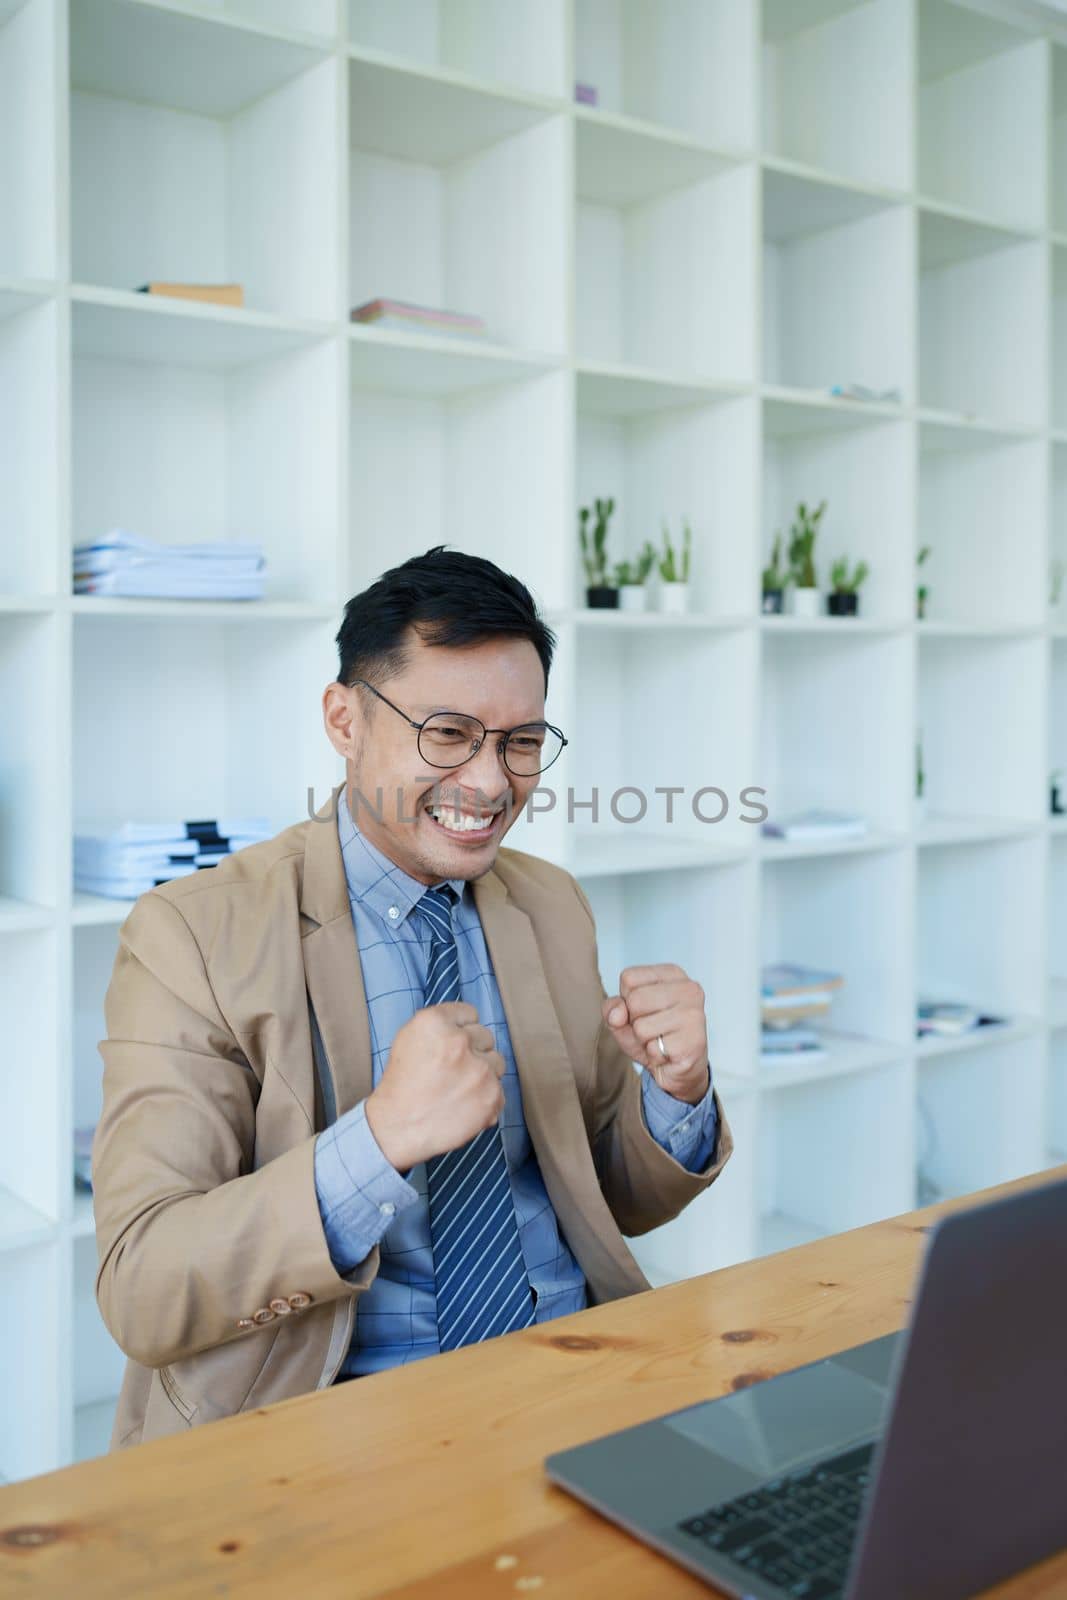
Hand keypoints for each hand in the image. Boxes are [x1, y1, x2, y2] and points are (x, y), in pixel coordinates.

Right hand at [365, 1001, 505, 1172]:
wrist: (398, 1127)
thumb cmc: (402, 1084)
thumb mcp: (409, 1038)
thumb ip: (441, 1023)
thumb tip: (470, 1023)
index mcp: (435, 1022)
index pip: (469, 1013)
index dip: (459, 1031)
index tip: (450, 1046)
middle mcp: (459, 1042)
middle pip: (485, 1035)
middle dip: (472, 1051)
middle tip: (450, 1070)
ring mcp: (479, 1070)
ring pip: (496, 1061)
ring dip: (482, 1073)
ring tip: (457, 1088)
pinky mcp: (492, 1096)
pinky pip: (499, 1089)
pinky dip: (485, 1097)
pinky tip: (464, 1104)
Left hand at [603, 964, 709, 1104]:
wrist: (677, 1068)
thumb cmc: (652, 1035)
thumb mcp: (623, 1017)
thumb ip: (611, 1008)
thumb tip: (618, 1014)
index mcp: (672, 974)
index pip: (628, 978)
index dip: (626, 1000)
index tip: (644, 1010)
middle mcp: (689, 989)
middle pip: (635, 1000)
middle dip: (635, 1021)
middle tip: (652, 1029)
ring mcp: (694, 1014)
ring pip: (641, 1027)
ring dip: (644, 1041)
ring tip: (660, 1040)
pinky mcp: (694, 1041)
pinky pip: (653, 1049)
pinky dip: (654, 1056)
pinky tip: (668, 1052)